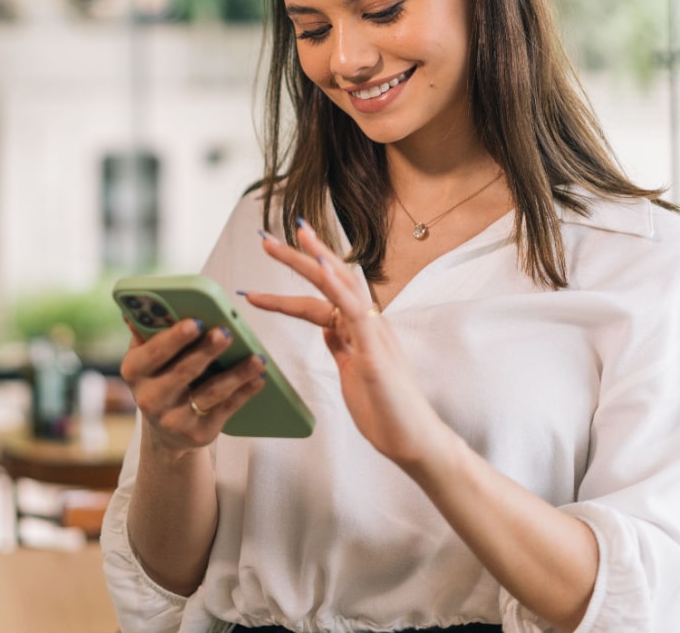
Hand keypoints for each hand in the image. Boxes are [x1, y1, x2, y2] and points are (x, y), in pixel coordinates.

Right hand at [118, 317, 265, 454]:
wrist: (164, 429)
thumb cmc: (159, 377)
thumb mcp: (146, 356)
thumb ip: (148, 330)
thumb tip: (144, 302)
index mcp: (134, 371)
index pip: (154, 352)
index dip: (175, 338)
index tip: (196, 321)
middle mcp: (150, 398)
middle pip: (183, 372)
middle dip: (206, 351)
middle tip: (226, 332)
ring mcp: (174, 419)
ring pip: (210, 393)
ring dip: (235, 374)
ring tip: (256, 358)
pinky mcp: (199, 433)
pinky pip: (226, 409)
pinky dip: (244, 392)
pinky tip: (259, 378)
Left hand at [243, 220, 453, 470]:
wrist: (413, 441)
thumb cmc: (385, 410)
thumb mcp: (352, 372)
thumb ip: (341, 347)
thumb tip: (326, 328)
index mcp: (359, 328)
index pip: (321, 294)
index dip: (296, 277)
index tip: (271, 257)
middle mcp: (368, 323)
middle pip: (329, 279)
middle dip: (298, 257)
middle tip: (266, 238)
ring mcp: (373, 333)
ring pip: (342, 286)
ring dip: (315, 260)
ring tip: (293, 237)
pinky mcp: (375, 350)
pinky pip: (355, 311)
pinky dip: (337, 287)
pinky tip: (321, 269)